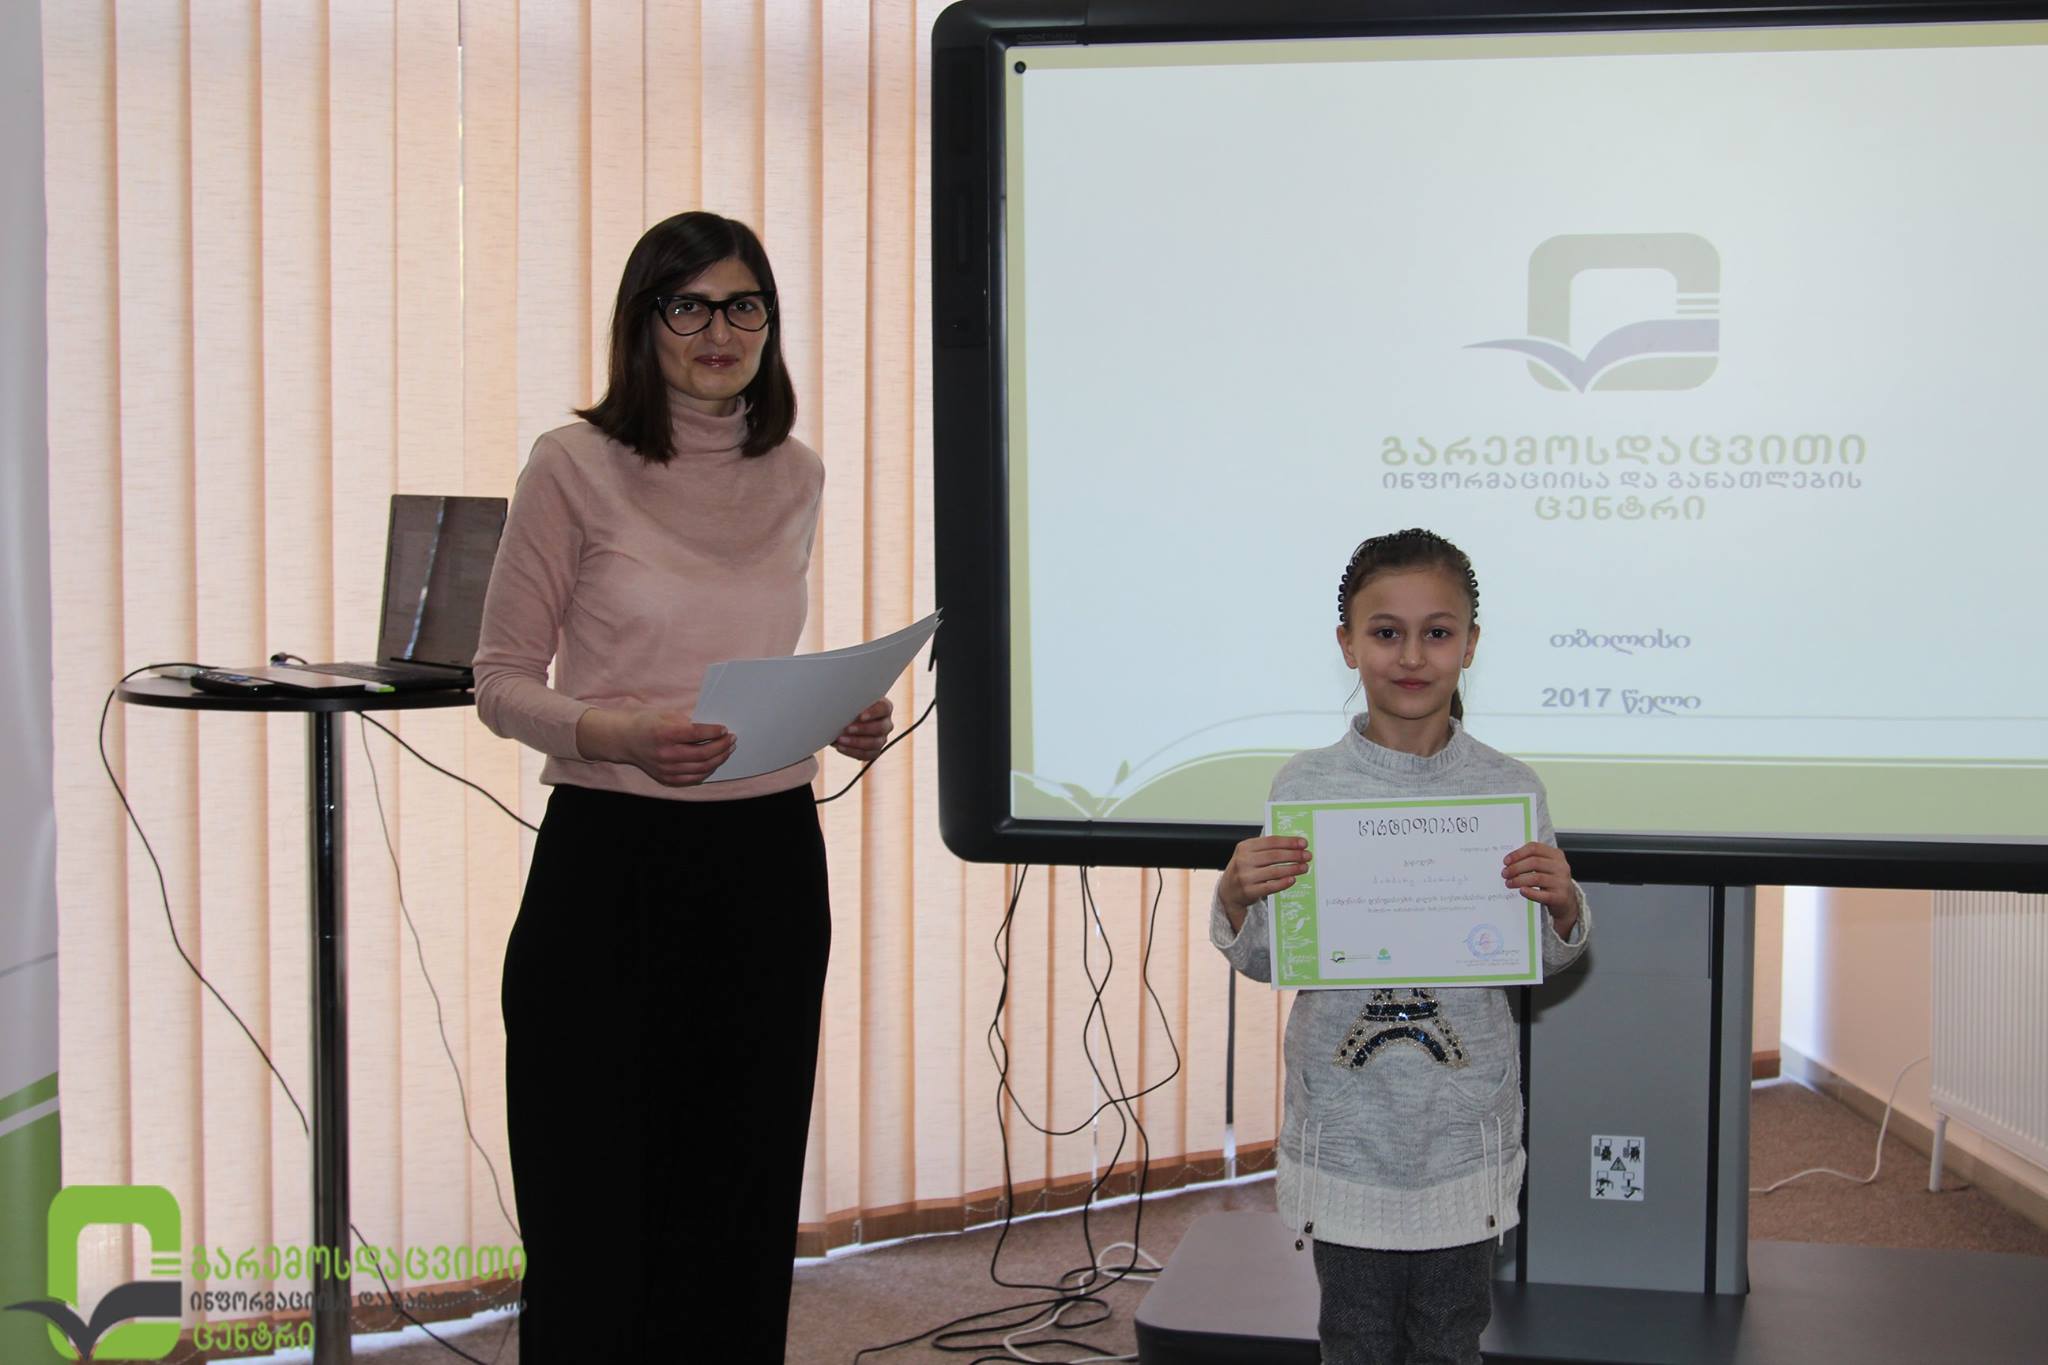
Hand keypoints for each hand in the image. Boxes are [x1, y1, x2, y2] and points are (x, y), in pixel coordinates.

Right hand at [577, 707, 734, 786]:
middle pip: (702, 754)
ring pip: (701, 768)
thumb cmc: (646, 723)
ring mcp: (665, 769)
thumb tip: (712, 729)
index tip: (724, 729)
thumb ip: (688, 722)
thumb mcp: (666, 715)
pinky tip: (713, 762)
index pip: (696, 734)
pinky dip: (706, 771)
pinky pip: (692, 778)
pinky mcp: (666, 778)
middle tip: (731, 740)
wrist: (624, 740)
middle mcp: (665, 753)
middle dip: (721, 747)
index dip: (714, 732)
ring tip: (727, 750)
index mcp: (664, 734)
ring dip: (718, 759)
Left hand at [832, 697, 894, 761]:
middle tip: (847, 728)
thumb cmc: (847, 708)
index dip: (874, 713)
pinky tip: (841, 747)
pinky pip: (867, 755)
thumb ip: (851, 704)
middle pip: (881, 728)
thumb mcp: (849, 703)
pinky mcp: (874, 751)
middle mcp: (886, 723)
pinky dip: (852, 751)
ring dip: (856, 742)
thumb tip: (842, 707)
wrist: (841, 722)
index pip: (884, 708)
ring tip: (840, 739)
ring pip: (875, 743)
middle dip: (863, 729)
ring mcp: (882, 738)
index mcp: (884, 707)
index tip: (860, 716)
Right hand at [1218, 836, 1311, 931]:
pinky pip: (1270, 886)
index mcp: (1245, 847)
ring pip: (1274, 871)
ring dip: (1292, 868)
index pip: (1271, 841)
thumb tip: (1293, 845)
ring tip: (1304, 867)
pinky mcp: (1249, 891)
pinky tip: (1293, 879)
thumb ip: (1266, 849)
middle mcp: (1243, 860)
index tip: (1303, 843)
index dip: (1289, 842)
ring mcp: (1245, 876)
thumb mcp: (1249, 855)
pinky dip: (1283, 882)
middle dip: (1294, 855)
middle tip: (1307, 856)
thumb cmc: (1244, 870)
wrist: (1228, 892)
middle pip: (1274, 855)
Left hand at [1502, 841, 1578, 936]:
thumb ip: (1531, 860)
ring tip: (1509, 883)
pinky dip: (1530, 892)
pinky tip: (1521, 891)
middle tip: (1505, 873)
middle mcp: (1561, 866)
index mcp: (1556, 855)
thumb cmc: (1551, 880)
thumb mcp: (1545, 866)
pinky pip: (1542, 894)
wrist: (1566, 900)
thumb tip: (1509, 862)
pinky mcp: (1560, 897)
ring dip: (1518, 880)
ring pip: (1536, 878)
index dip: (1517, 854)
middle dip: (1515, 868)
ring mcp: (1562, 882)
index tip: (1506, 861)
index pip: (1534, 848)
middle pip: (1534, 862)